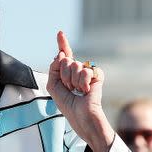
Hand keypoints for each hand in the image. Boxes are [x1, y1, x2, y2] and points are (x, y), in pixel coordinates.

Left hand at [46, 31, 113, 151]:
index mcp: (68, 75)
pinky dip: (83, 82)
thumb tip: (62, 55)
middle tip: (69, 89)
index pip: (65, 56)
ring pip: (75, 64)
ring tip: (78, 92)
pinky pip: (86, 70)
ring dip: (72, 81)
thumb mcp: (53, 87)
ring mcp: (88, 73)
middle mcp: (79, 71)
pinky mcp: (98, 76)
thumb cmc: (69, 107)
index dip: (62, 44)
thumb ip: (53, 69)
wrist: (82, 119)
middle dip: (63, 75)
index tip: (59, 33)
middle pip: (65, 60)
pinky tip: (86, 90)